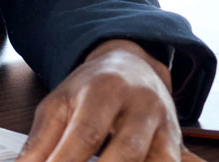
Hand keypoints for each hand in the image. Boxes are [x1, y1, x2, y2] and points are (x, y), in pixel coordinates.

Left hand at [16, 40, 204, 161]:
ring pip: (157, 161)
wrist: (133, 66)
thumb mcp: (59, 103)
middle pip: (127, 151)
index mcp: (106, 90)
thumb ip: (41, 140)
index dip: (66, 161)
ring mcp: (166, 127)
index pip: (86, 133)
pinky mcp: (178, 146)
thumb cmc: (91, 89)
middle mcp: (142, 107)